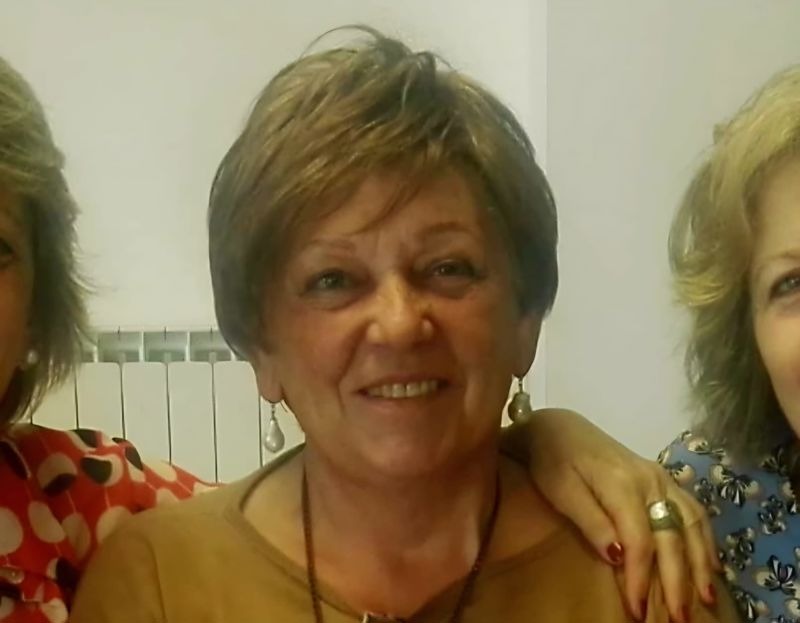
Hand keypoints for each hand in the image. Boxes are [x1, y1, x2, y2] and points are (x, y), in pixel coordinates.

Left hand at [500, 409, 719, 622]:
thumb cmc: (553, 461)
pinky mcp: (662, 477)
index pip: (640, 541)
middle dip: (678, 581)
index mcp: (622, 484)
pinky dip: (704, 538)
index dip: (642, 578)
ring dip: (700, 562)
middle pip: (672, 536)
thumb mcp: (561, 491)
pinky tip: (710, 563)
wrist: (558, 426)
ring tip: (706, 599)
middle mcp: (650, 480)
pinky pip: (692, 509)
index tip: (638, 611)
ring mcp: (660, 477)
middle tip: (678, 619)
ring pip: (691, 522)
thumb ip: (591, 521)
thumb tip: (620, 557)